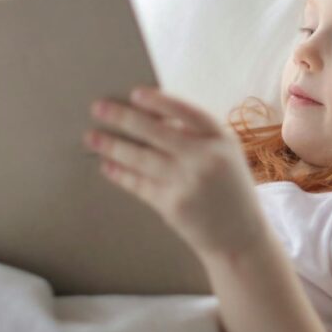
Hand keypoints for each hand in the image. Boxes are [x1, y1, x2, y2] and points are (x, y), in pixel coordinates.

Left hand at [82, 86, 266, 258]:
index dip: (159, 101)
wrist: (241, 237)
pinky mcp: (173, 206)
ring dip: (112, 146)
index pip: (186, 111)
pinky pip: (139, 184)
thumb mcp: (225, 156)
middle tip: (98, 107)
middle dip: (123, 117)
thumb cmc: (228, 190)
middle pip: (156, 131)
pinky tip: (107, 166)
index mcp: (221, 139)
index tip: (134, 94)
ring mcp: (188, 183)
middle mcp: (205, 158)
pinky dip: (120, 174)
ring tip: (91, 137)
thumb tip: (151, 116)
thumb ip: (197, 137)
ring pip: (141, 158)